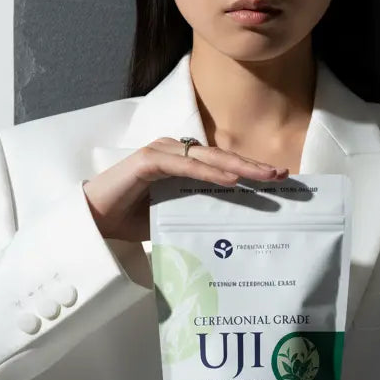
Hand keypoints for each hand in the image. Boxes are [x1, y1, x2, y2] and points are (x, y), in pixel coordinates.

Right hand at [81, 138, 288, 242]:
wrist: (95, 222)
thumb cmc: (131, 219)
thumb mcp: (175, 217)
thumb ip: (199, 213)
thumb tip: (233, 227)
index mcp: (182, 163)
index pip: (223, 165)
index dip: (251, 170)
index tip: (280, 180)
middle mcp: (174, 152)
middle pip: (222, 158)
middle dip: (254, 166)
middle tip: (283, 175)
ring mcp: (161, 152)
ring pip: (208, 158)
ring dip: (238, 167)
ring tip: (265, 177)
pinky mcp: (148, 160)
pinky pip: (184, 165)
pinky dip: (208, 172)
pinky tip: (230, 180)